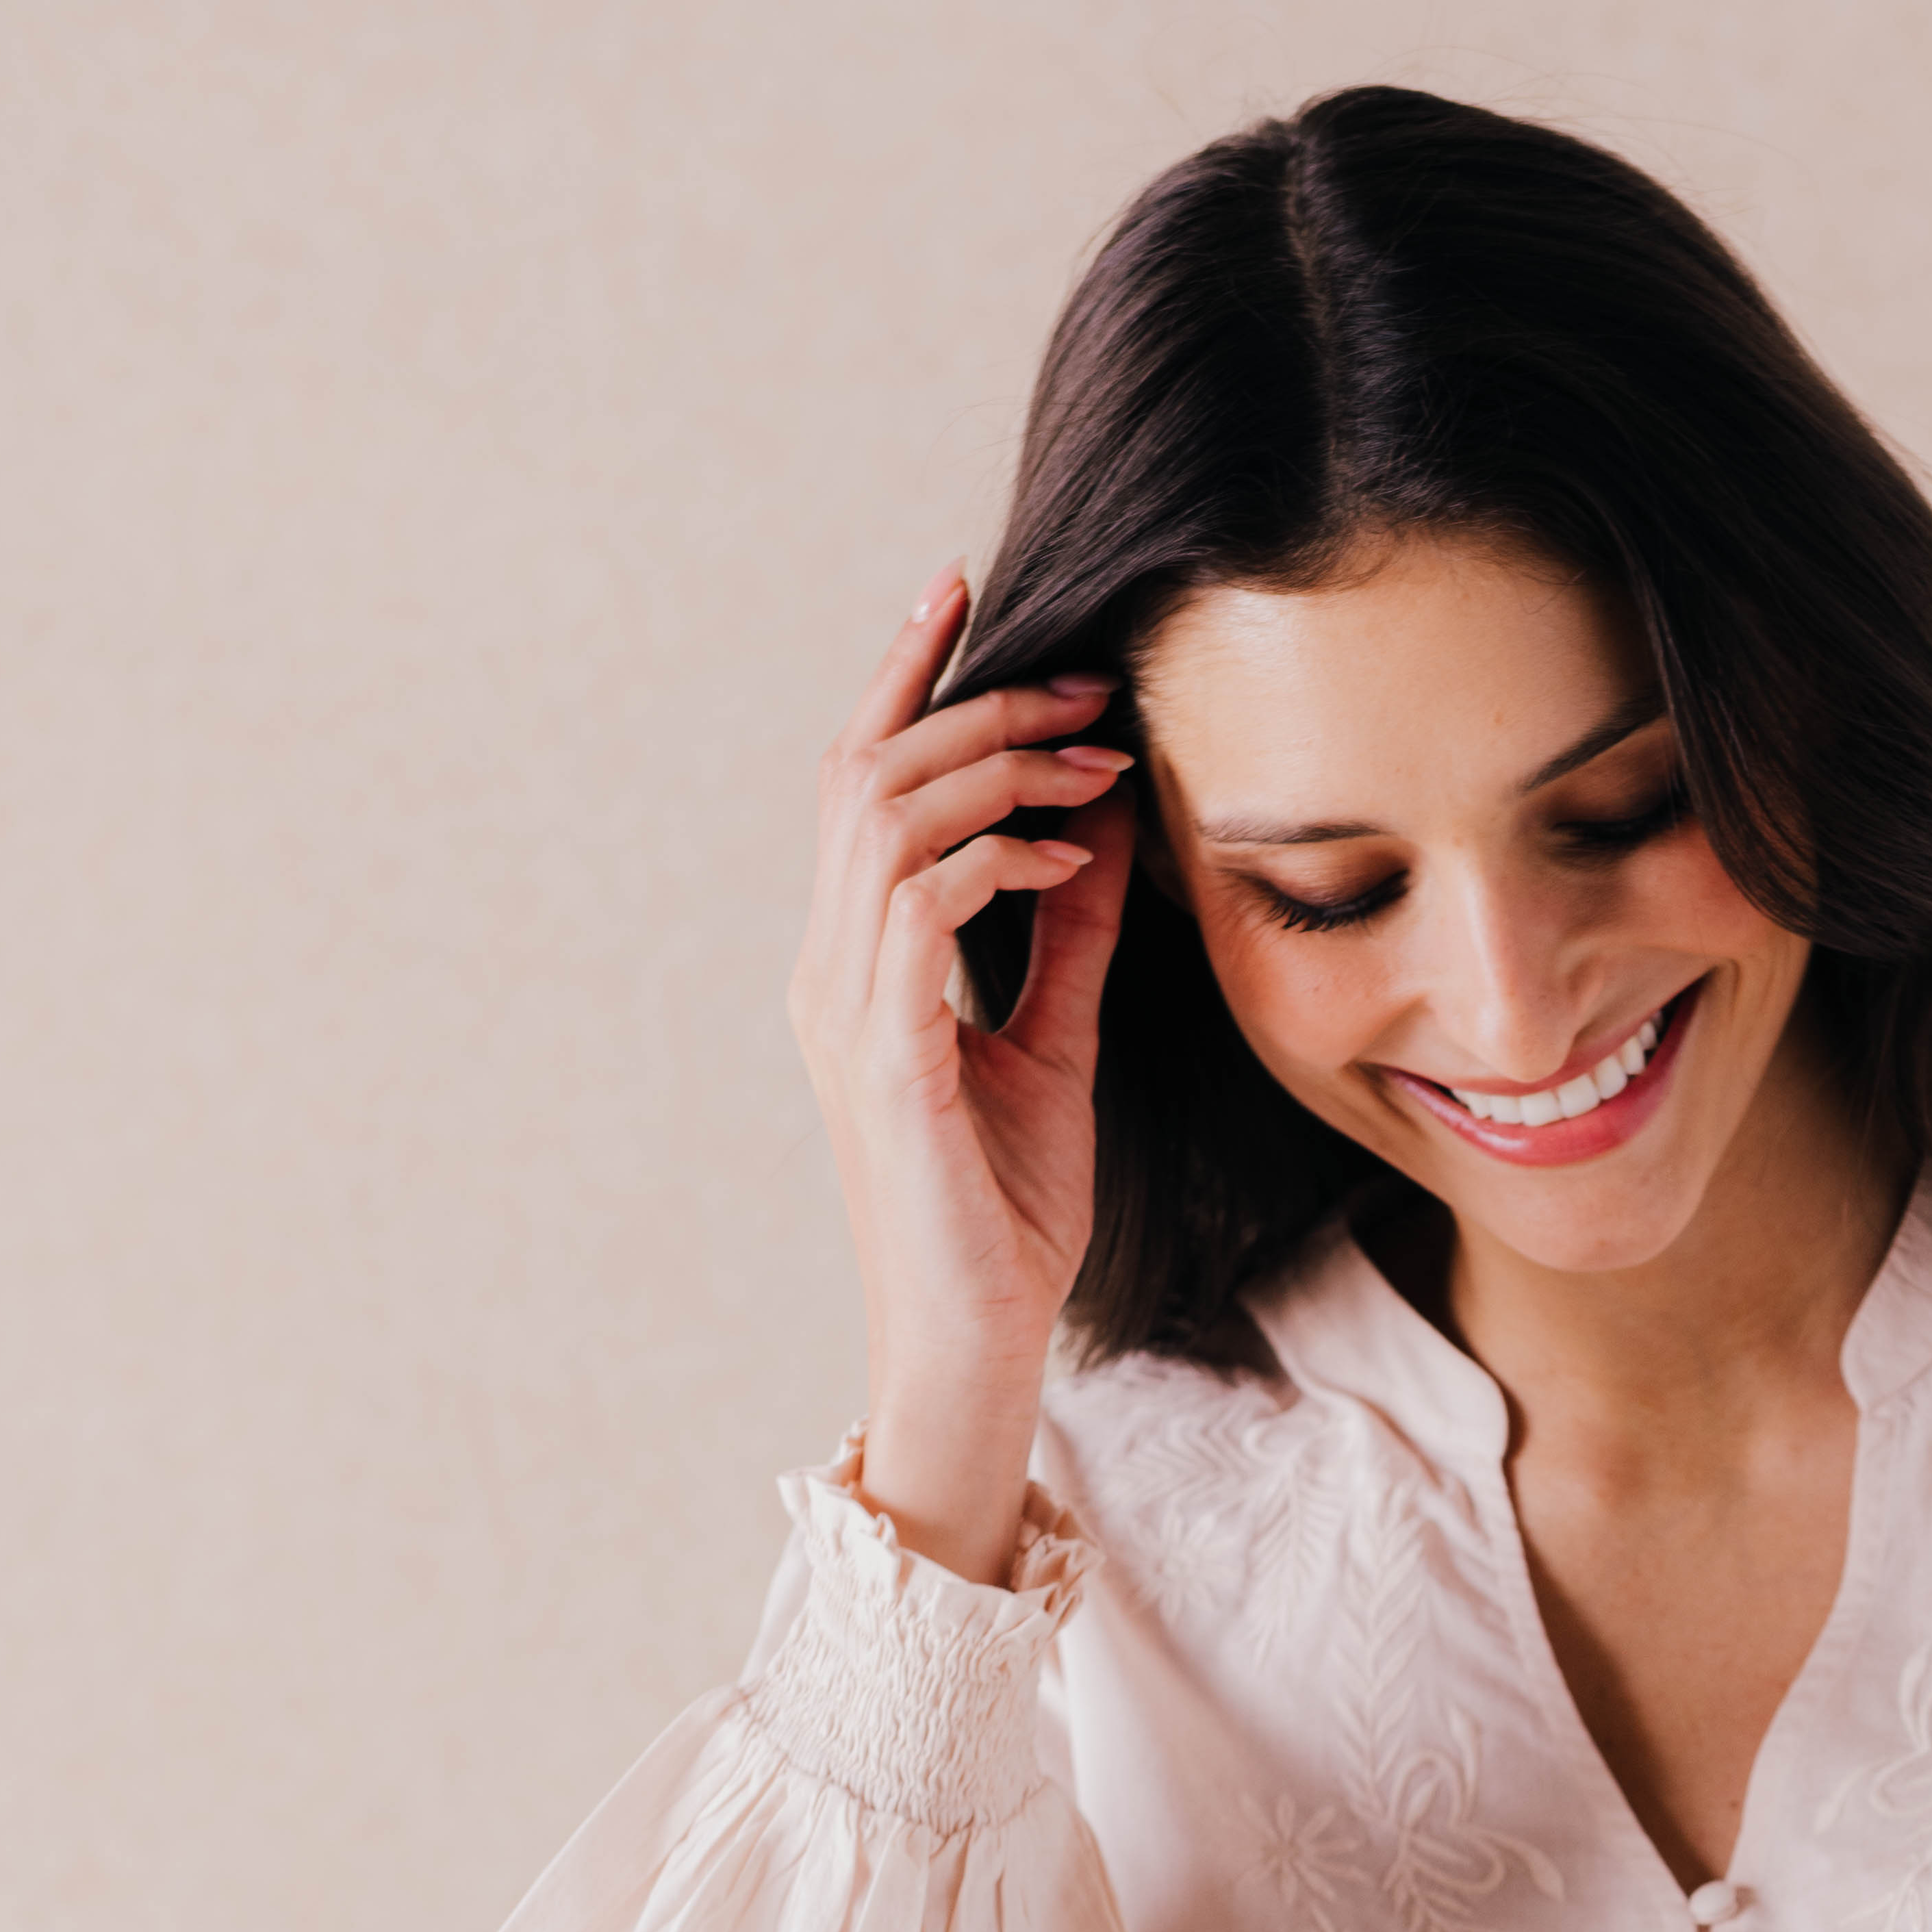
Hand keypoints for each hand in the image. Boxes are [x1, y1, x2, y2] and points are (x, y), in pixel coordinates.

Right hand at [785, 566, 1137, 1580]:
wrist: (978, 1340)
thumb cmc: (1005, 1215)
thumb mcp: (1055, 1047)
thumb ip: (1065, 940)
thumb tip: (1102, 834)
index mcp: (856, 964)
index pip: (860, 782)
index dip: (906, 677)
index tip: (968, 591)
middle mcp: (828, 970)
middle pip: (865, 772)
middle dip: (975, 705)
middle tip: (1086, 689)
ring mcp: (844, 1010)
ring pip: (882, 818)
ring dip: (994, 769)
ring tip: (1094, 762)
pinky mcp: (881, 1055)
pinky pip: (917, 906)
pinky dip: (991, 859)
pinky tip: (1064, 857)